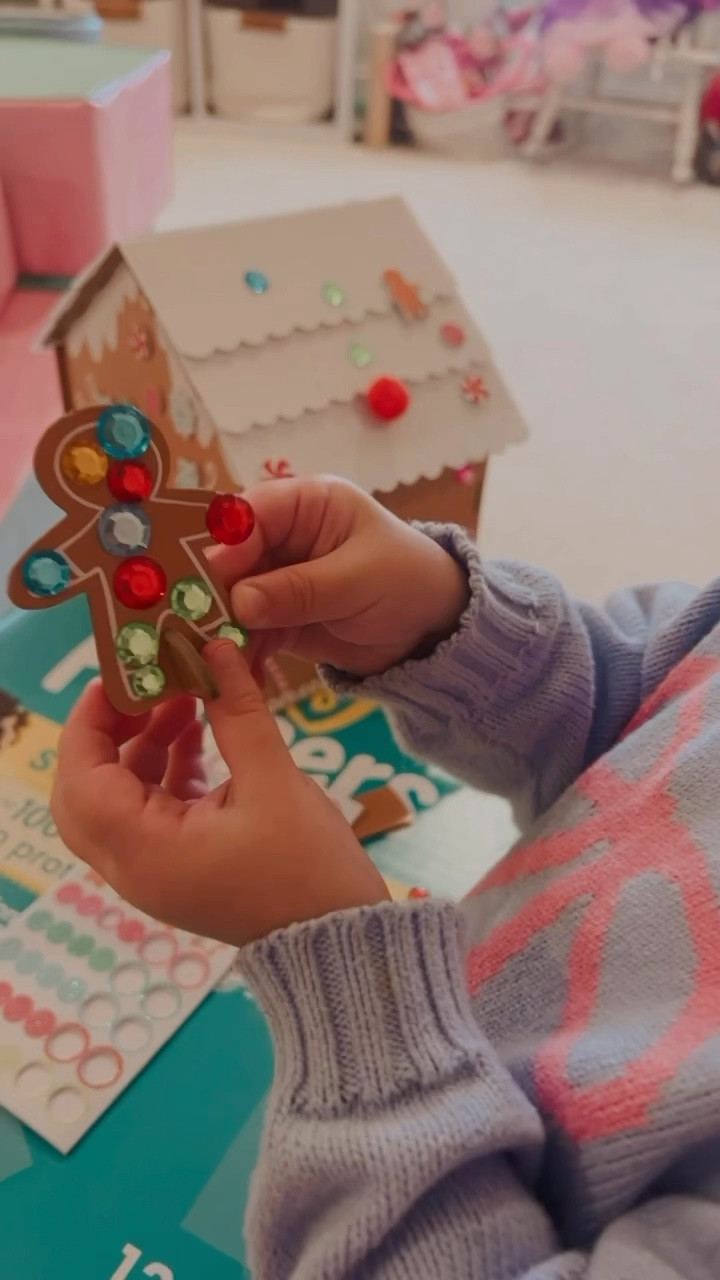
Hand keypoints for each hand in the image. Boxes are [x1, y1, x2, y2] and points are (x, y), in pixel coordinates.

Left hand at [51, 642, 388, 946]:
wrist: (340, 937)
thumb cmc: (307, 867)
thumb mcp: (274, 780)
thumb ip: (237, 711)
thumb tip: (215, 647)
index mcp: (145, 851)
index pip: (80, 780)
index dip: (90, 721)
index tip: (121, 674)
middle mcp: (135, 866)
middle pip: (84, 792)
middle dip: (108, 733)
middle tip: (145, 687)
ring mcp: (156, 870)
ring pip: (118, 798)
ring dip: (141, 746)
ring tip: (184, 697)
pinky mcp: (182, 866)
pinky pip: (152, 810)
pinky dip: (165, 770)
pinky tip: (198, 732)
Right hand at [210, 477, 469, 677]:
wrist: (432, 630)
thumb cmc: (408, 582)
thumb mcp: (358, 580)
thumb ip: (299, 589)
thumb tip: (240, 601)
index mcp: (306, 504)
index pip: (249, 513)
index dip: (225, 544)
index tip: (209, 578)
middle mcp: (283, 536)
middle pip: (230, 557)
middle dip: (212, 591)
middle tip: (192, 623)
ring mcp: (276, 578)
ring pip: (231, 597)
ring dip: (219, 626)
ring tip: (204, 656)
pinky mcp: (277, 617)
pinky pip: (247, 631)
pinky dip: (238, 652)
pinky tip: (227, 674)